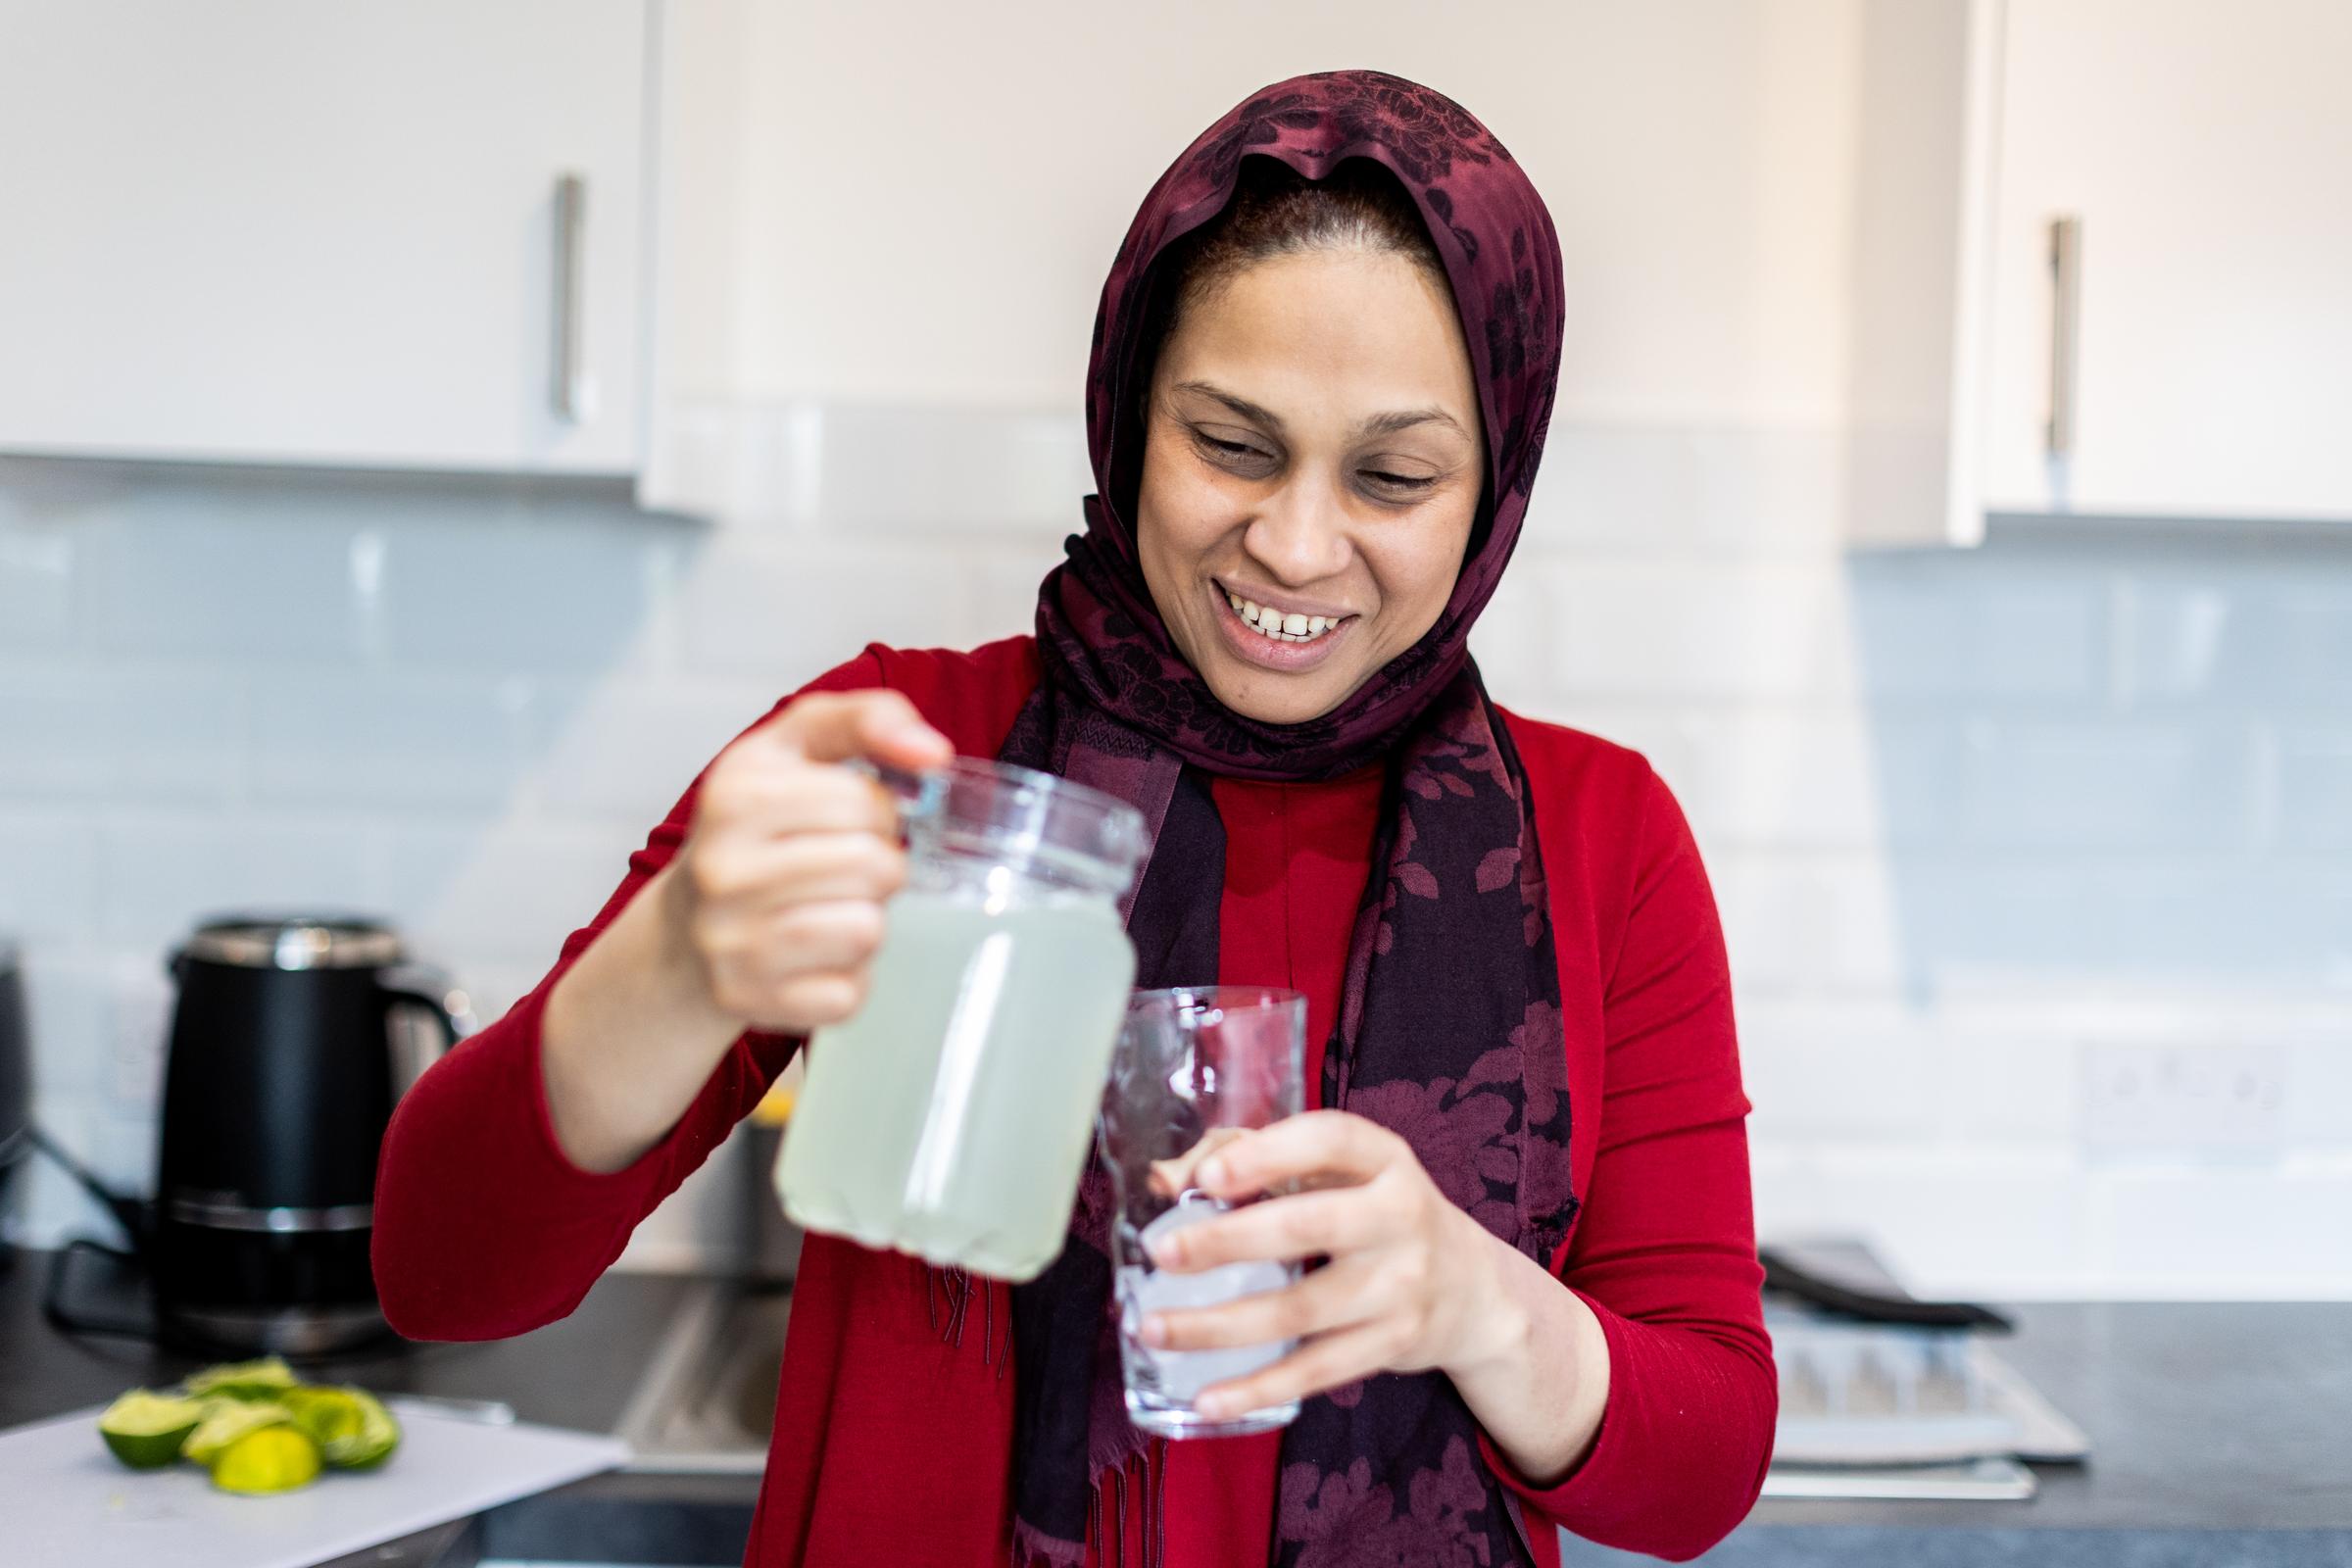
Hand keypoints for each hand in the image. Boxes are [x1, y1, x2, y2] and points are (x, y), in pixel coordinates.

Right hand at [669, 689, 951, 1032]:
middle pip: (875, 867)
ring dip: (867, 919)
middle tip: (844, 870)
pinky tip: (815, 958)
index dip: (877, 812)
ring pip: (867, 931)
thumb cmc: (756, 831)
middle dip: (878, 866)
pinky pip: (850, 993)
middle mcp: (722, 870)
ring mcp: (731, 943)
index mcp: (734, 796)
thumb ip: (864, 720)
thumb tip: (933, 753)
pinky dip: (848, 977)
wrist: (683, 934)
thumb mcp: (793, 749)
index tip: (849, 820)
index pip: (865, 803)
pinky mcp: (749, 1002)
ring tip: (829, 909)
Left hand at [1136, 1110, 1526, 1422]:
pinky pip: (1316, 1370)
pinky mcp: (1392, 1344)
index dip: (1267, 1154)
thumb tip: (1168, 1180)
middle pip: (1308, 1226)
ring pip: (1301, 1310)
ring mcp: (1401, 1286)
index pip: (1330, 1141)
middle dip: (1228, 1241)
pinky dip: (1257, 1387)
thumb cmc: (1373, 1211)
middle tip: (1163, 1253)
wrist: (1470, 1287)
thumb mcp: (1337, 1170)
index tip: (1207, 1176)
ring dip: (1219, 1325)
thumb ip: (1251, 1158)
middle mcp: (1400, 1216)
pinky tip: (1207, 1398)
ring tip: (1155, 1328)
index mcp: (1384, 1159)